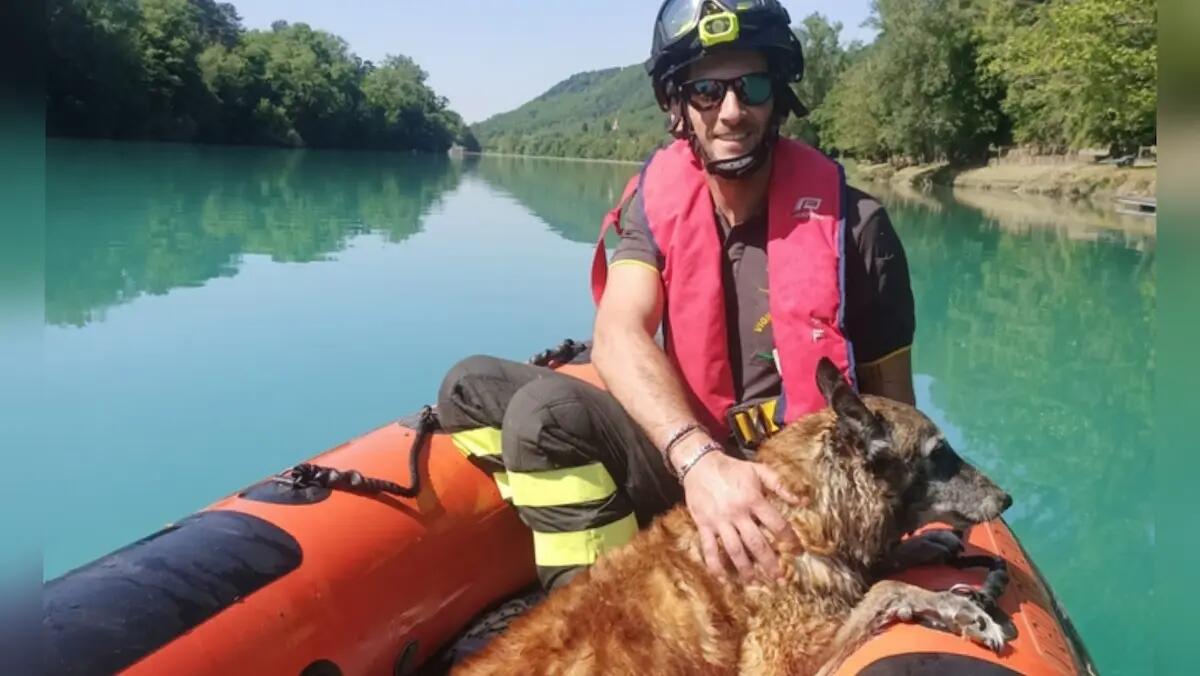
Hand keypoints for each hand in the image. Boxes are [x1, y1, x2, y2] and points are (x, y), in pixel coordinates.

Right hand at [677, 442, 800, 581]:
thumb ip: (779, 484)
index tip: (799, 552)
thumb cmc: (731, 468)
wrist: (699, 464)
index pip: (777, 524)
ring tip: (755, 582)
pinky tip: (723, 580)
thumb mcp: (758, 470)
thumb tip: (802, 501)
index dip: (790, 539)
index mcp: (753, 499)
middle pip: (756, 543)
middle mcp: (737, 513)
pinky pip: (709, 549)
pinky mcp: (704, 525)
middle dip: (770, 562)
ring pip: (735, 550)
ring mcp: (719, 521)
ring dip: (746, 568)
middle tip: (780, 578)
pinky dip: (715, 566)